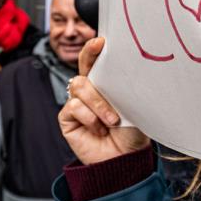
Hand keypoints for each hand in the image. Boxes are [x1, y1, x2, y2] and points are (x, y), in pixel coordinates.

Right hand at [59, 37, 149, 164]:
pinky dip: (89, 117)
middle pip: (83, 66)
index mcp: (106, 85)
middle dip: (90, 56)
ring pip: (80, 86)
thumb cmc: (132, 133)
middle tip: (99, 47)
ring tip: (112, 120)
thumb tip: (129, 68)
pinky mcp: (67, 118)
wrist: (124, 159)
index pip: (96, 62)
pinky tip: (98, 129)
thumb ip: (125, 87)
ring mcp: (77, 104)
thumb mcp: (133, 106)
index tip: (102, 40)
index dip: (94, 48)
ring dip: (98, 103)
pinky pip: (74, 107)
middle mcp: (90, 91)